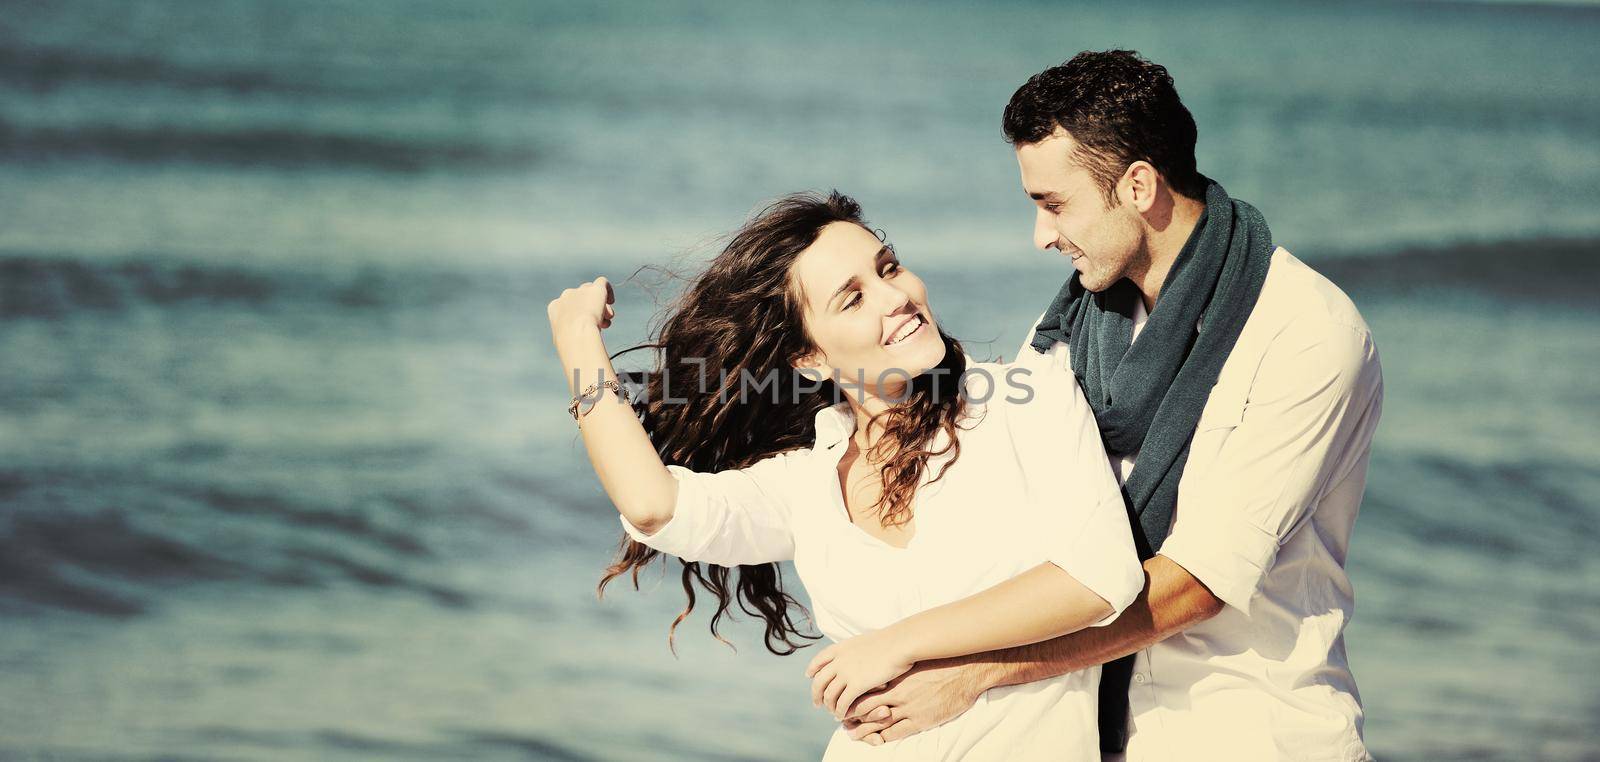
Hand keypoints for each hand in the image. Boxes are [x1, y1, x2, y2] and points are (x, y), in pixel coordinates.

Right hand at [546, 277, 615, 341]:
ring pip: (593, 293)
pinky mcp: (595, 289)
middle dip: (591, 310)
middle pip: (582, 299)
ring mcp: (581, 291)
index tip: (586, 327)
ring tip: (607, 320)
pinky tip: (611, 301)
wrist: (576, 333)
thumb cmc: (569, 342)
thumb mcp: (563, 340)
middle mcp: (566, 296)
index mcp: (555, 307)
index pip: (569, 307)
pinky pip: (602, 282)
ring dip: (601, 306)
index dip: (579, 316)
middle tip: (600, 324)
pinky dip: (608, 290)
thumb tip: (571, 343)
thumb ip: (568, 335)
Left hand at [804, 629, 913, 719]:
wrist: (900, 643)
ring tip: (832, 713)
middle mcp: (839, 661)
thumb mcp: (865, 640)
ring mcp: (846, 673)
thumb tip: (858, 650)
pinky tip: (843, 716)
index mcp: (840, 648)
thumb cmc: (890, 641)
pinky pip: (842, 703)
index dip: (812, 669)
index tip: (809, 676)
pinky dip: (840, 711)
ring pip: (829, 695)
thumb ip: (855, 648)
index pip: (818, 660)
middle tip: (817, 704)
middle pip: (819, 681)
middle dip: (816, 694)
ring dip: (829, 706)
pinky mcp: (856, 685)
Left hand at [838, 658, 988, 745]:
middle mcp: (897, 693)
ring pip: (876, 723)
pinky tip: (875, 739)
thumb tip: (884, 663)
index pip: (863, 689)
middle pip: (864, 708)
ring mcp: (908, 708)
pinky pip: (894, 734)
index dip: (850, 697)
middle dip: (850, 716)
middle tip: (841, 720)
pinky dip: (882, 738)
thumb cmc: (940, 663)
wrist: (965, 671)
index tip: (843, 700)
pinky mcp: (920, 721)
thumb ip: (897, 666)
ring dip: (862, 730)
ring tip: (852, 733)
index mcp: (894, 677)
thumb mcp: (914, 660)